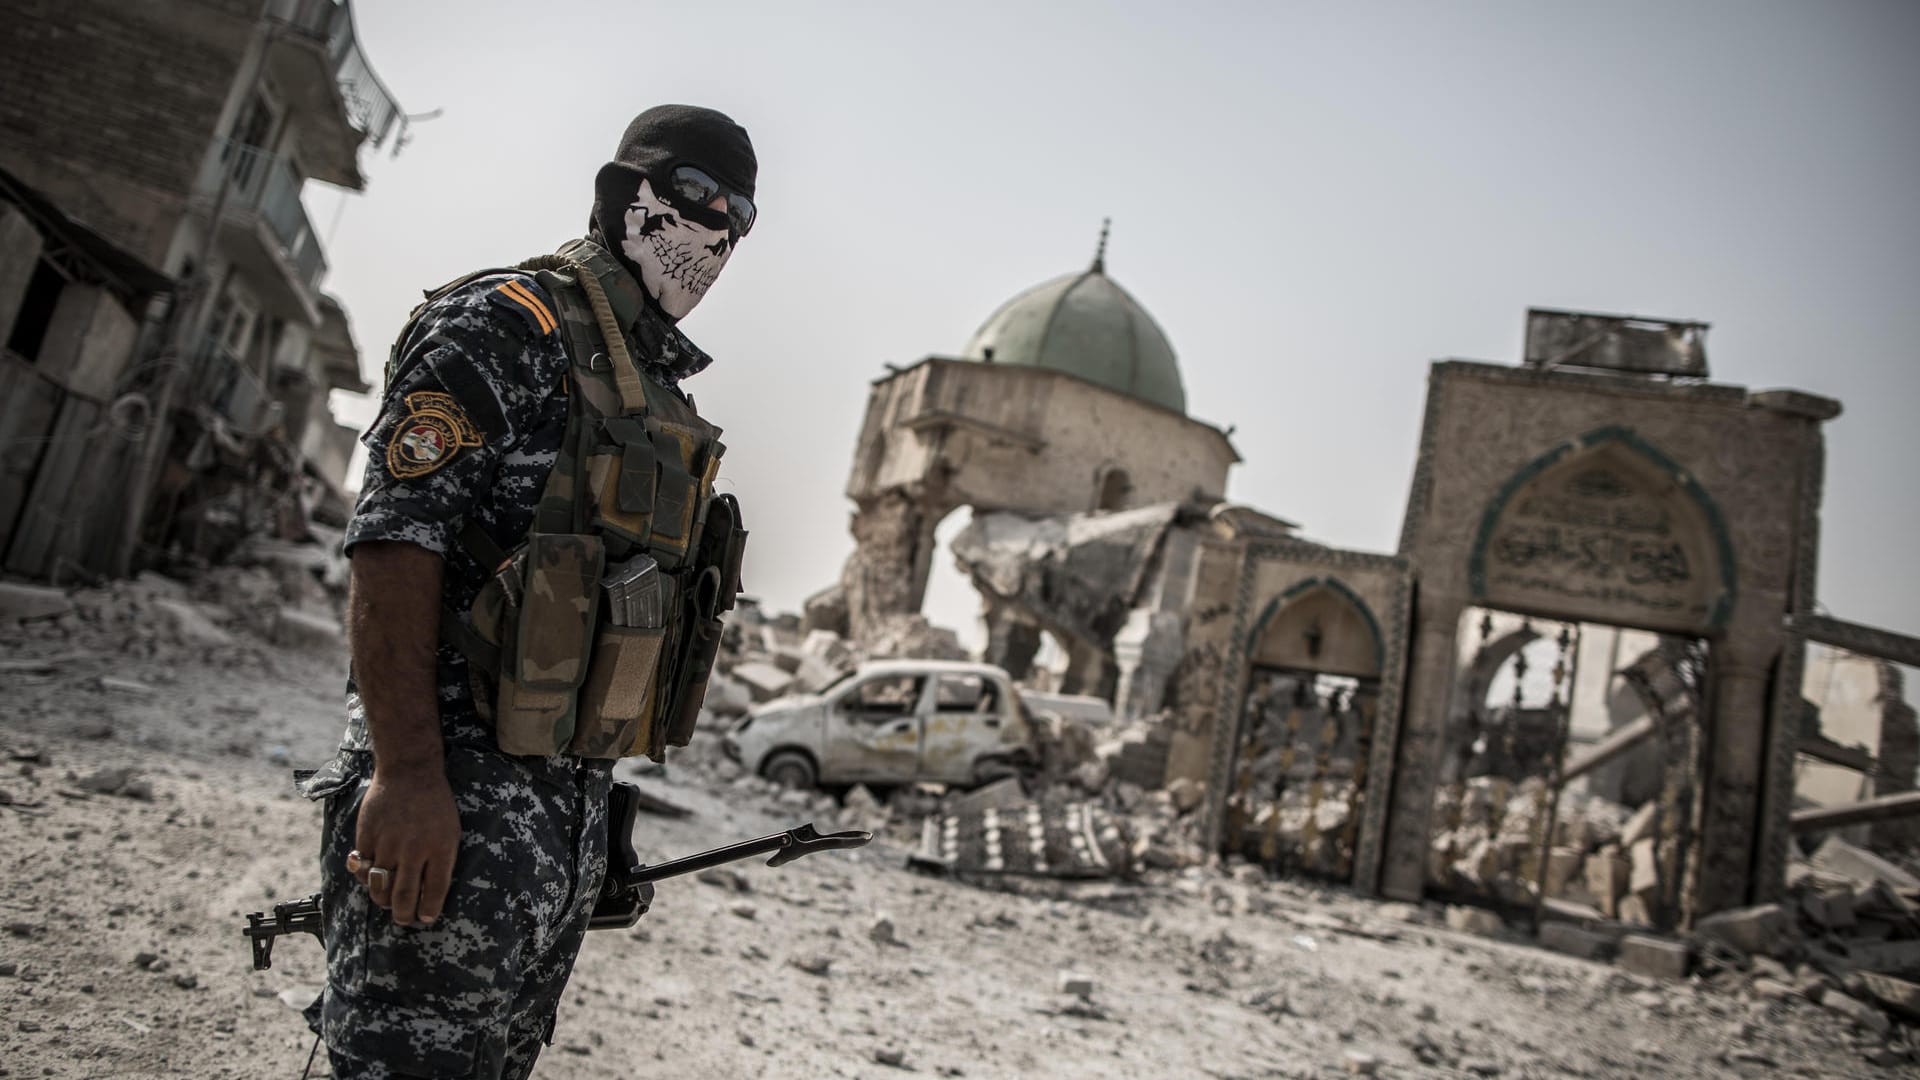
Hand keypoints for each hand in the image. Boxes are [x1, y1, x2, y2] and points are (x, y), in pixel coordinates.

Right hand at [348, 764, 461, 926]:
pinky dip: (365, 878)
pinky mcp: (368, 837)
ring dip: (383, 901)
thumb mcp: (450, 831)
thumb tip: (429, 895)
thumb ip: (441, 861)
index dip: (429, 910)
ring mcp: (388, 843)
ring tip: (389, 904)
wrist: (409, 772)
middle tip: (404, 920)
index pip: (435, 891)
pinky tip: (372, 878)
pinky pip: (363, 869)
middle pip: (404, 897)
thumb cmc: (435, 805)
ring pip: (380, 887)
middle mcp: (414, 848)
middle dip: (404, 916)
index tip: (426, 919)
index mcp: (441, 847)